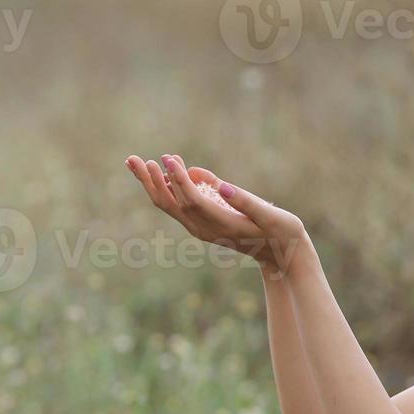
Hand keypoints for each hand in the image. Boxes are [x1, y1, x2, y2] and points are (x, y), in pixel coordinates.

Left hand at [125, 153, 307, 273]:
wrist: (281, 254)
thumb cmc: (281, 231)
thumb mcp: (270, 215)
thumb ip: (245, 200)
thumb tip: (221, 186)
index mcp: (222, 224)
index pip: (192, 200)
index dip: (178, 179)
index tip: (168, 158)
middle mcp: (205, 228)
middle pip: (170, 203)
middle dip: (150, 181)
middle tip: (132, 158)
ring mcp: (201, 228)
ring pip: (169, 205)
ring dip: (151, 183)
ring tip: (134, 162)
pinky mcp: (202, 225)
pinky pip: (177, 206)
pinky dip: (165, 187)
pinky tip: (162, 171)